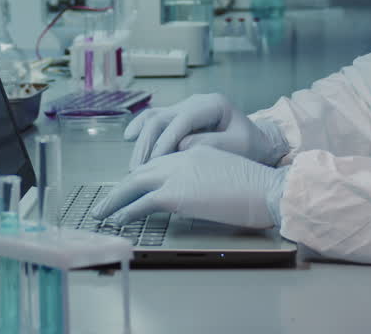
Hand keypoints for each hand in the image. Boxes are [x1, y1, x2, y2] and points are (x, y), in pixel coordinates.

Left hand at [91, 146, 288, 229]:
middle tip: (108, 200)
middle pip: (141, 170)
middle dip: (122, 187)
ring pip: (134, 184)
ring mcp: (176, 174)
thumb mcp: (225, 175)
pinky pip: (141, 203)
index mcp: (194, 151)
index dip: (142, 176)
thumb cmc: (257, 188)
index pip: (160, 161)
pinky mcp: (175, 194)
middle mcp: (181, 157)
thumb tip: (191, 196)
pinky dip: (126, 211)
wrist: (267, 190)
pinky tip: (117, 220)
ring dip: (115, 199)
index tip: (131, 188)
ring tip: (103, 213)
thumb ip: (204, 178)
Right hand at [124, 93, 287, 168]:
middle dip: (148, 143)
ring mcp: (184, 108)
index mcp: (213, 104)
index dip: (167, 139)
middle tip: (138, 169)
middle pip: (163, 117)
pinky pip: (155, 120)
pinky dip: (141, 129)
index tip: (157, 161)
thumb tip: (182, 146)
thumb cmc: (251, 146)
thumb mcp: (239, 146)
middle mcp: (195, 102)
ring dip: (142, 140)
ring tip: (134, 165)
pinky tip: (129, 138)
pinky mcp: (177, 118)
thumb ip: (212, 144)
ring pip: (154, 117)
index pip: (184, 119)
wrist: (258, 143)